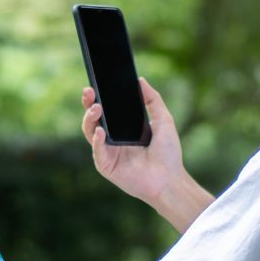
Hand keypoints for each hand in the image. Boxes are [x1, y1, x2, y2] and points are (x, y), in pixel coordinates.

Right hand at [80, 78, 188, 205]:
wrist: (170, 179)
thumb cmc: (168, 153)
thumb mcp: (164, 120)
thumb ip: (153, 100)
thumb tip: (140, 80)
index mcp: (123, 129)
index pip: (106, 110)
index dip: (98, 97)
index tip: (96, 84)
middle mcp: (113, 140)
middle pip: (93, 119)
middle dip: (88, 104)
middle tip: (89, 91)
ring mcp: (108, 153)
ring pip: (90, 132)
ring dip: (90, 119)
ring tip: (96, 107)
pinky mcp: (107, 167)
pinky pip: (97, 152)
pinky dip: (96, 141)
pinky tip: (100, 131)